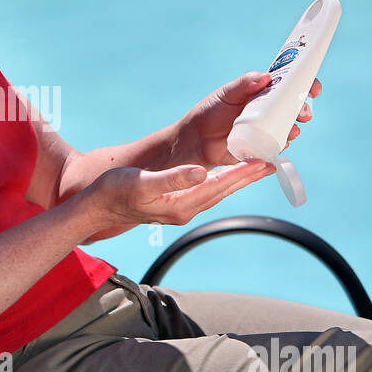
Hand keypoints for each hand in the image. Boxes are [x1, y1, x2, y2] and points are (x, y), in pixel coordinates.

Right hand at [80, 160, 276, 236]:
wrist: (98, 207)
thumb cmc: (115, 191)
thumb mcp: (142, 182)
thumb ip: (173, 178)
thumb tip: (200, 172)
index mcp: (180, 205)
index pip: (219, 186)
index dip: (242, 173)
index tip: (263, 161)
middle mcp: (185, 210)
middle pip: (224, 190)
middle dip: (248, 176)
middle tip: (273, 160)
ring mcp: (181, 209)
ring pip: (218, 192)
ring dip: (238, 179)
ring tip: (258, 165)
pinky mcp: (176, 205)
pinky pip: (207, 192)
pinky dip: (223, 181)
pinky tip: (228, 174)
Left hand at [179, 72, 321, 166]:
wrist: (196, 140)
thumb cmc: (210, 111)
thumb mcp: (227, 93)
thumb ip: (245, 83)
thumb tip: (267, 76)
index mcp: (263, 93)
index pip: (290, 86)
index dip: (305, 85)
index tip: (313, 88)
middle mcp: (269, 111)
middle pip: (294, 109)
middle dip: (303, 110)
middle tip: (303, 114)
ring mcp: (267, 130)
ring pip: (289, 129)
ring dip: (294, 130)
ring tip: (291, 131)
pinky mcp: (261, 148)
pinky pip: (277, 147)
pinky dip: (281, 146)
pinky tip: (280, 145)